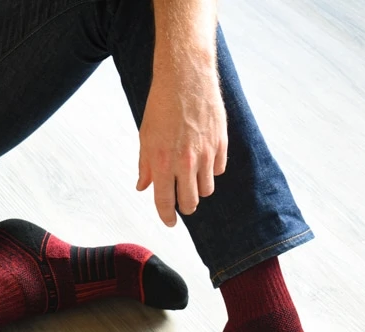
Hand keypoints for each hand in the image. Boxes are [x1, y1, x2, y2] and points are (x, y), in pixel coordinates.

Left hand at [137, 54, 227, 226]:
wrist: (186, 77)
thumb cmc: (161, 106)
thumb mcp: (146, 136)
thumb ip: (145, 165)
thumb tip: (143, 187)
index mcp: (161, 161)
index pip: (165, 201)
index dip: (167, 216)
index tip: (169, 222)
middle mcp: (185, 162)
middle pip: (190, 202)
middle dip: (185, 207)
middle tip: (182, 204)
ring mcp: (206, 153)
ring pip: (207, 189)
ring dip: (199, 189)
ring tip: (192, 179)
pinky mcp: (221, 143)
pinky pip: (219, 169)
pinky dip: (212, 170)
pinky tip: (205, 160)